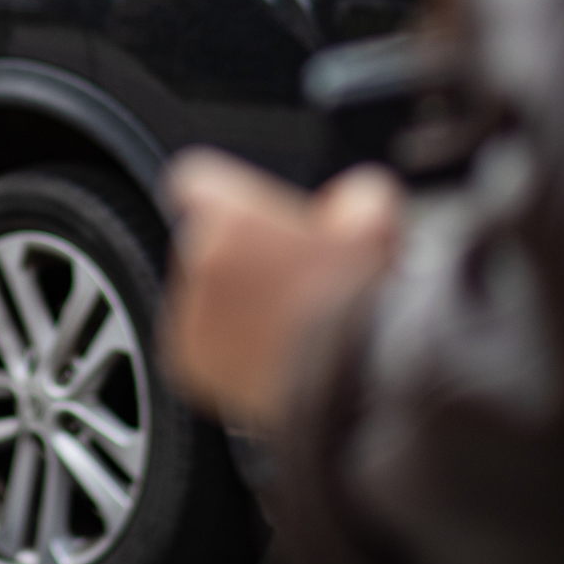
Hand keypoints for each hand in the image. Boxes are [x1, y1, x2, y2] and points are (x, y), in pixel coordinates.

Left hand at [160, 150, 403, 428]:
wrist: (357, 381)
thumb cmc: (363, 302)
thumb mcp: (376, 223)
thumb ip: (351, 199)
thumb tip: (347, 204)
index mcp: (229, 215)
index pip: (197, 181)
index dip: (226, 197)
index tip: (247, 213)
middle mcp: (198, 260)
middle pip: (206, 242)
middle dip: (241, 255)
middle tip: (291, 277)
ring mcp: (189, 312)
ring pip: (201, 291)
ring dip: (233, 300)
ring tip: (289, 320)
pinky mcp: (188, 360)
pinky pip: (201, 338)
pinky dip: (228, 343)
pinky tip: (274, 348)